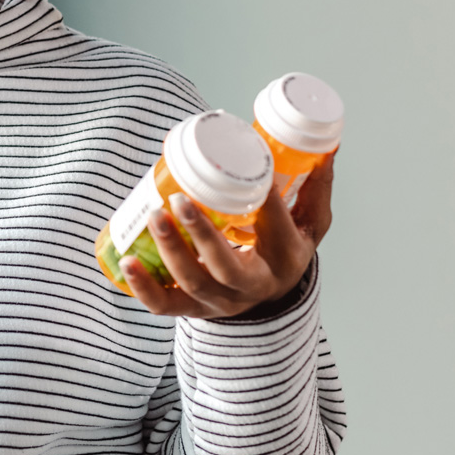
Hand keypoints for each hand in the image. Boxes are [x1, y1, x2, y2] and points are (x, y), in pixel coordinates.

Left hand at [120, 153, 334, 318]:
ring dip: (169, 251)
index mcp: (286, 258)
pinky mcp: (193, 309)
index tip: (250, 168)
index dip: (265, 201)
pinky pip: (165, 305)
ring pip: (194, 283)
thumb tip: (327, 145)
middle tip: (179, 200)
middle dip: (202, 235)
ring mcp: (221, 301)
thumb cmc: (284, 248)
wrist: (271, 297)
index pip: (277, 228)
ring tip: (152, 215)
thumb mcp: (309, 222)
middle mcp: (254, 286)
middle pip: (227, 267)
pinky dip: (143, 286)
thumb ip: (314, 185)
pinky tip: (127, 261)